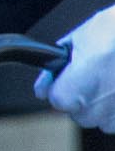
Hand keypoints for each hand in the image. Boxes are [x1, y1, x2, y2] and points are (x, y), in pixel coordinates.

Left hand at [34, 4, 114, 133]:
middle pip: (80, 115)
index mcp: (80, 82)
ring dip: (100, 107)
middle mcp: (101, 101)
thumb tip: (42, 89)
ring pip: (101, 121)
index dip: (59, 89)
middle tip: (91, 77)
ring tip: (109, 81)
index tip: (65, 80)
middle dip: (80, 99)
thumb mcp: (78, 39)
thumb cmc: (114, 30)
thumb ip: (54, 68)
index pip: (58, 101)